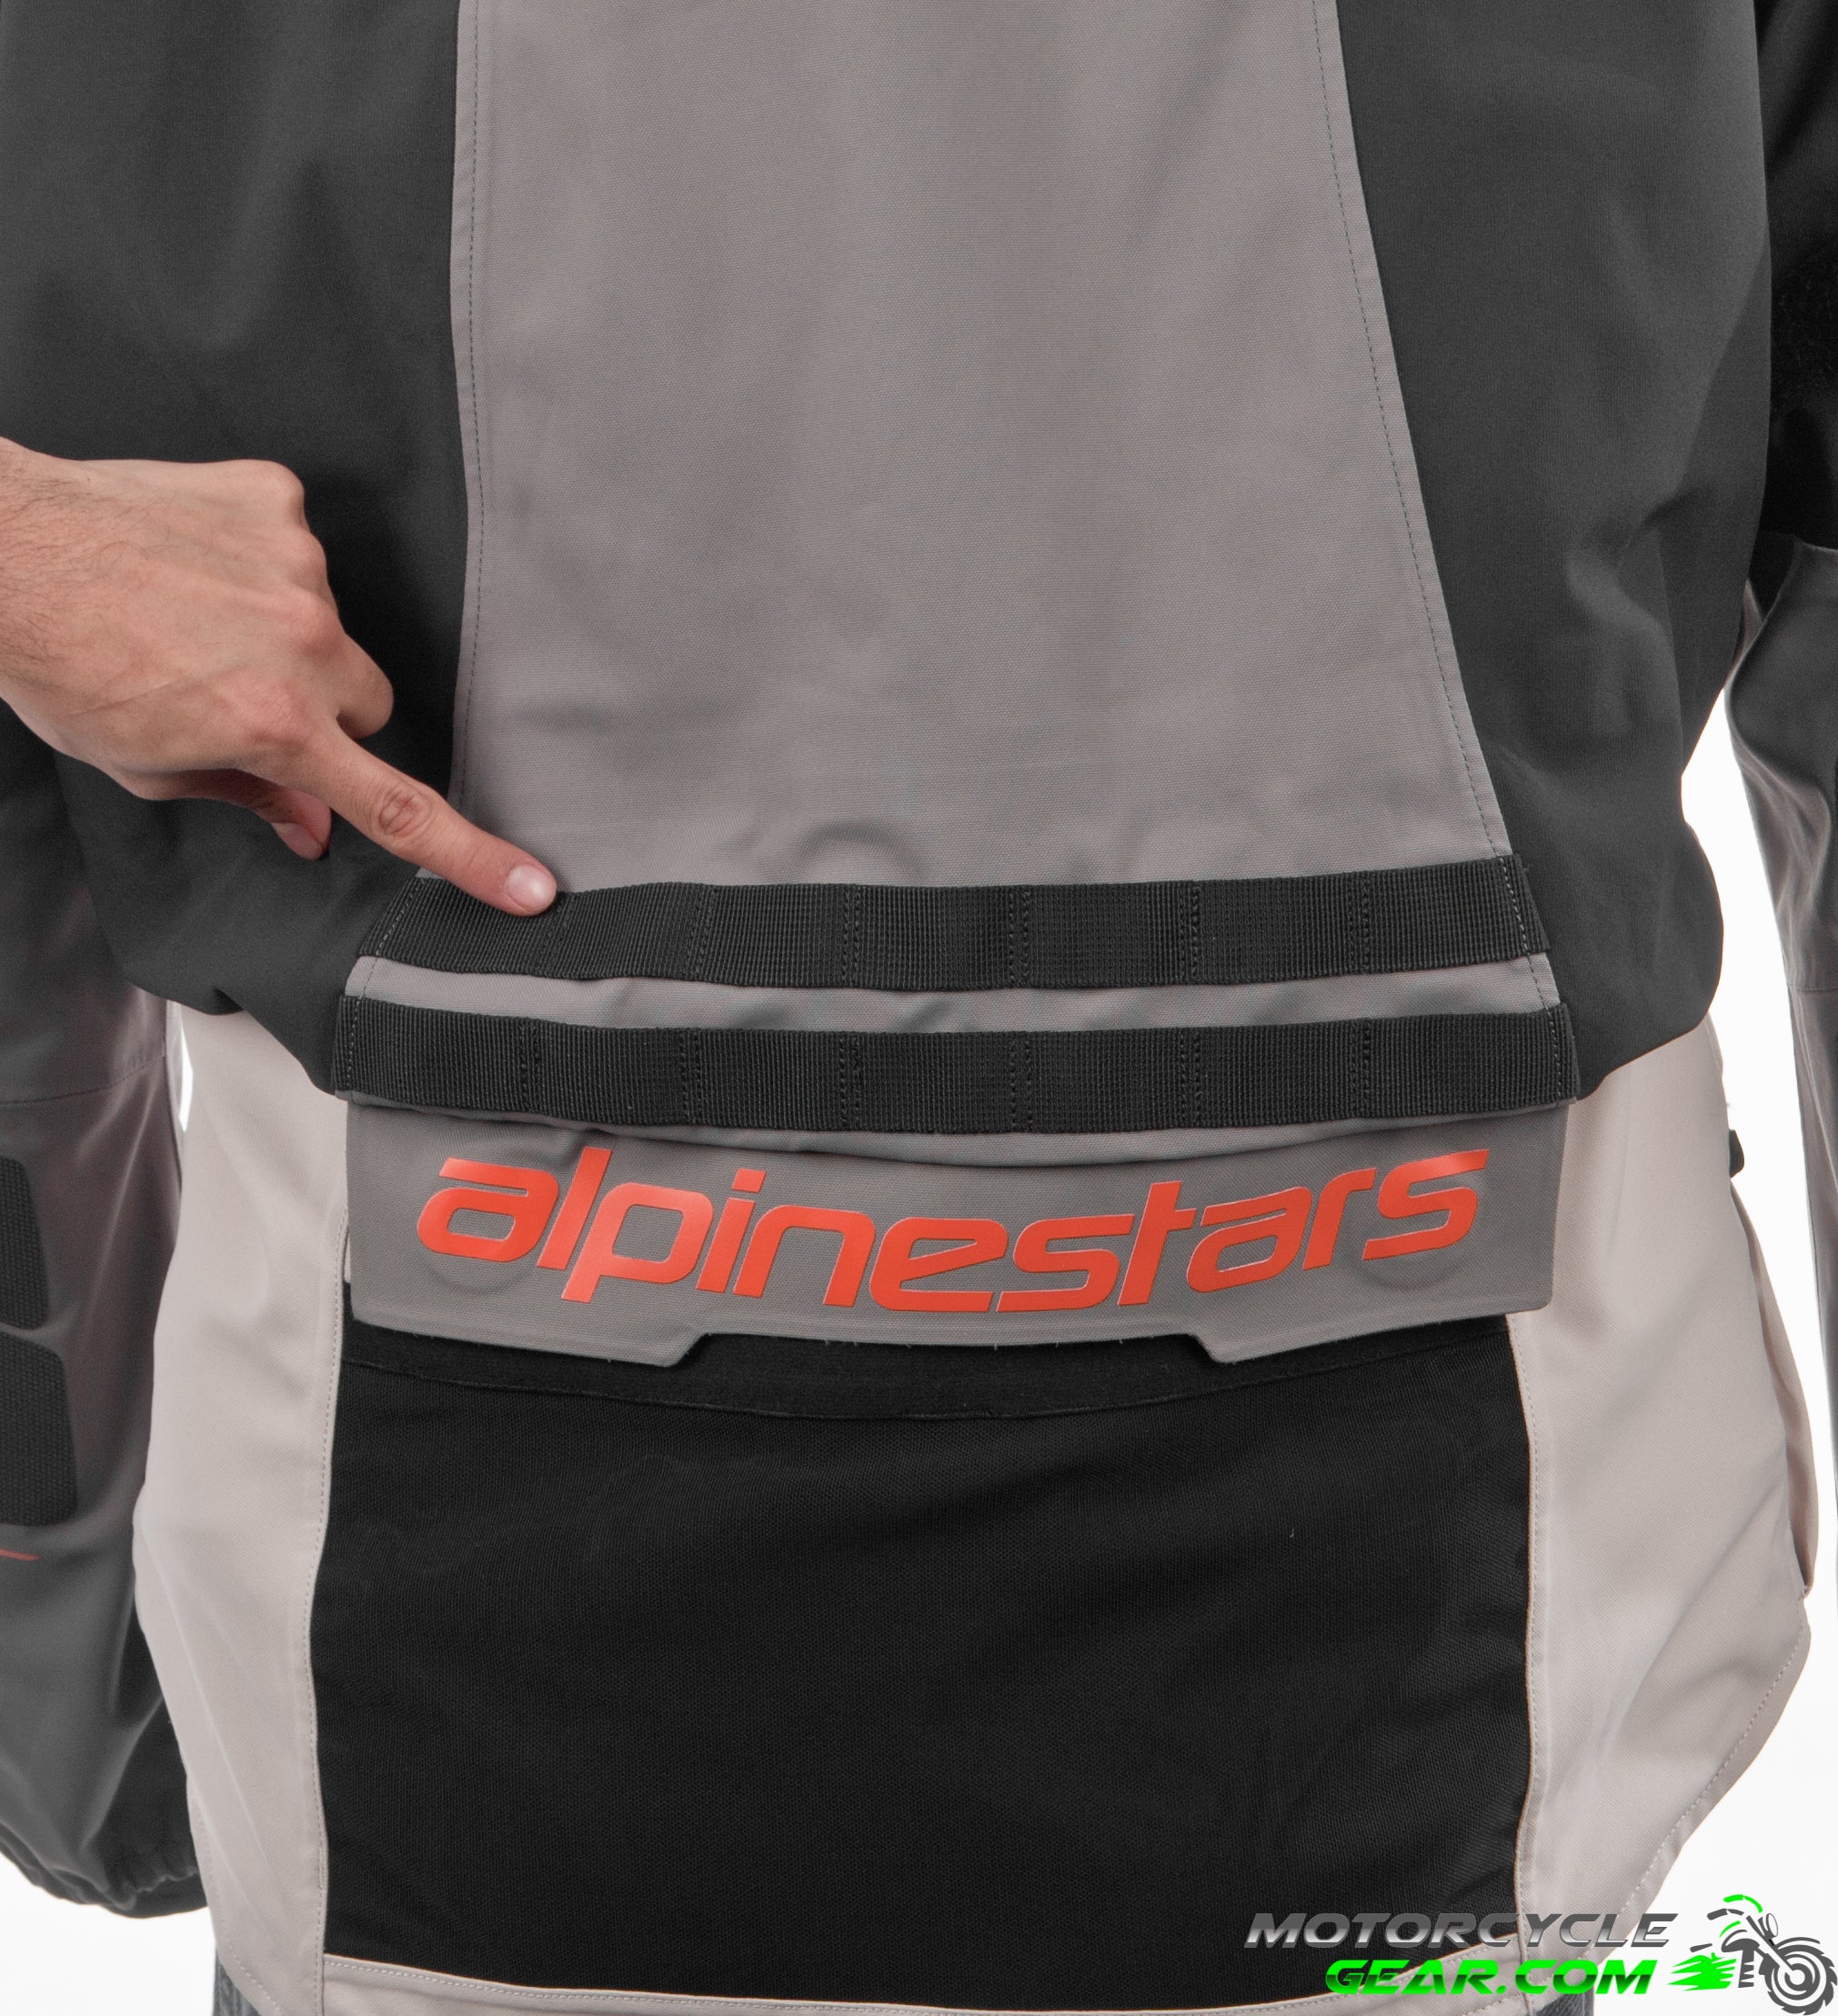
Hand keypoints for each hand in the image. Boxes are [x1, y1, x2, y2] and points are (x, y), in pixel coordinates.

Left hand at [0, 437, 554, 913]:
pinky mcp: (275, 500)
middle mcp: (303, 645)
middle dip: (325, 710)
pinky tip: (193, 558)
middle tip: (246, 695)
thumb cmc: (58, 662)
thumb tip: (308, 827)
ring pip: (332, 624)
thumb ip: (245, 796)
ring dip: (282, 629)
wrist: (1, 549)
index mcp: (273, 725)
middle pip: (368, 702)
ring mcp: (298, 565)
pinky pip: (296, 543)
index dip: (469, 854)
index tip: (532, 884)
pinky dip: (255, 556)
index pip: (394, 805)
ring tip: (194, 614)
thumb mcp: (144, 764)